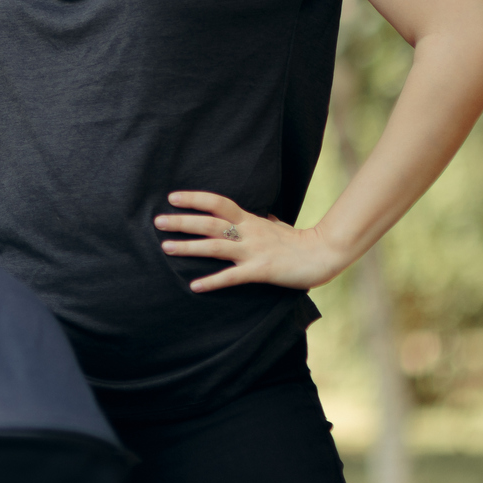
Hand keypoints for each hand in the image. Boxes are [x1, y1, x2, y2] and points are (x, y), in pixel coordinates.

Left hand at [154, 191, 347, 291]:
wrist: (324, 254)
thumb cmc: (301, 241)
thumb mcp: (279, 226)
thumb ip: (266, 221)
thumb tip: (264, 215)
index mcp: (251, 220)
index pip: (218, 202)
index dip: (195, 198)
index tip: (173, 197)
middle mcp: (248, 232)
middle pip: (209, 222)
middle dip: (182, 221)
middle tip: (158, 221)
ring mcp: (253, 252)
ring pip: (215, 247)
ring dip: (188, 247)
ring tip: (166, 247)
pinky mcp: (260, 272)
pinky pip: (232, 277)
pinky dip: (212, 281)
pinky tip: (194, 286)